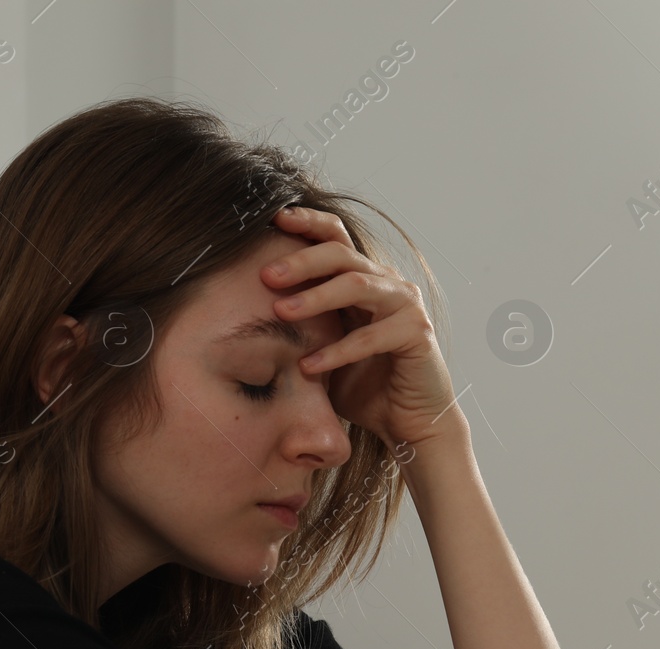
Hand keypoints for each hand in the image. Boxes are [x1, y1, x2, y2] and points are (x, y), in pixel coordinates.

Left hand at [264, 206, 463, 451]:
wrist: (407, 420)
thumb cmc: (363, 383)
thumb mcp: (323, 346)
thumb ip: (300, 324)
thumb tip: (242, 305)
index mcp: (364, 278)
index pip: (336, 237)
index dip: (309, 222)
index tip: (274, 218)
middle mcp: (388, 283)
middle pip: (342, 254)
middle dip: (302, 261)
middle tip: (267, 275)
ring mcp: (406, 305)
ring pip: (357, 286)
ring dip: (316, 298)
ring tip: (281, 312)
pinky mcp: (417, 334)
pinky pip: (372, 338)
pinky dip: (337, 352)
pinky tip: (308, 365)